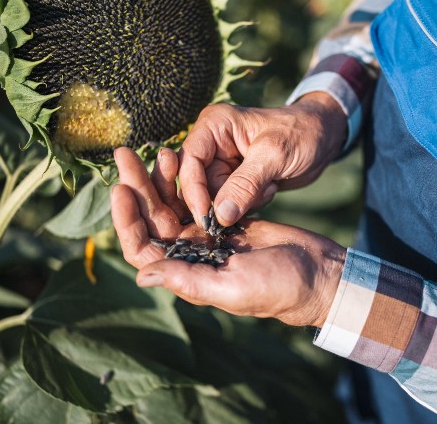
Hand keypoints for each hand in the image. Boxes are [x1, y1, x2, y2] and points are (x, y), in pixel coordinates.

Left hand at [111, 147, 345, 326]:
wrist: (316, 273)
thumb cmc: (278, 286)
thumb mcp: (232, 286)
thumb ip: (189, 280)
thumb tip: (141, 276)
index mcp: (186, 273)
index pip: (142, 247)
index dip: (126, 220)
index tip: (121, 189)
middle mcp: (190, 255)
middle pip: (152, 219)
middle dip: (137, 187)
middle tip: (125, 154)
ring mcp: (206, 237)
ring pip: (172, 204)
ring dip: (159, 179)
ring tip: (155, 149)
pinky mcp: (223, 220)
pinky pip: (195, 196)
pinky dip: (185, 179)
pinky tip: (180, 157)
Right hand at [178, 92, 346, 226]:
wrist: (324, 137)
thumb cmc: (302, 134)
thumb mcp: (275, 155)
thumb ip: (245, 184)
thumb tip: (219, 216)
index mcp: (214, 126)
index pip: (189, 163)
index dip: (193, 192)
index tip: (207, 218)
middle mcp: (211, 144)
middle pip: (198, 184)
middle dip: (224, 200)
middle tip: (255, 197)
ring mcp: (222, 163)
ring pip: (215, 199)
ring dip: (242, 202)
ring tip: (268, 185)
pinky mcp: (234, 181)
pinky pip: (230, 204)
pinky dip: (250, 204)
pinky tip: (270, 188)